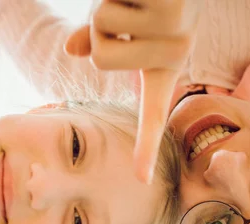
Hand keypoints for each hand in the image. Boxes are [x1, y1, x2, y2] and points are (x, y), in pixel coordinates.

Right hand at [65, 0, 200, 182]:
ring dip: (105, 3)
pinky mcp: (170, 8)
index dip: (144, 146)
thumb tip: (72, 51)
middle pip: (101, 59)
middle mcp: (175, 52)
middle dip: (98, 28)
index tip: (139, 180)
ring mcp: (176, 30)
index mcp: (166, 61)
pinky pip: (110, 8)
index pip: (152, 111)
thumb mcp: (127, 19)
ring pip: (102, 29)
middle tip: (126, 5)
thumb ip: (100, 39)